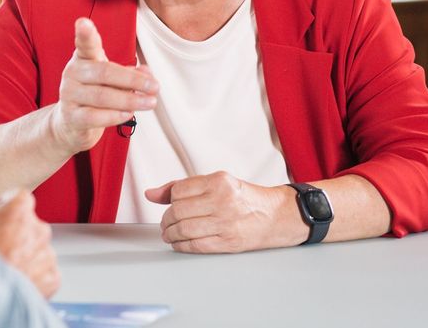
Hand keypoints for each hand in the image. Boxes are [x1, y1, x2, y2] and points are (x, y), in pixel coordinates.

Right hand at [0, 190, 60, 298]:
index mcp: (19, 210)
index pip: (19, 197)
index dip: (6, 208)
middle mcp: (39, 229)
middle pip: (30, 224)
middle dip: (16, 232)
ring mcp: (48, 254)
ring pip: (37, 248)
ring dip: (25, 254)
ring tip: (4, 267)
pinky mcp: (53, 278)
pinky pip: (44, 270)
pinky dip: (33, 274)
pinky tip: (14, 279)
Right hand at [49, 17, 158, 153]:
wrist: (72, 122)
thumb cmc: (96, 93)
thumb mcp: (114, 79)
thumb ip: (131, 73)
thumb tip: (148, 74)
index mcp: (84, 58)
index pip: (85, 44)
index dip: (84, 33)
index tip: (83, 22)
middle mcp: (73, 73)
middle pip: (104, 72)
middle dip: (133, 80)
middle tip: (155, 87)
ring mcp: (69, 94)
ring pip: (102, 96)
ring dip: (130, 100)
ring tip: (149, 102)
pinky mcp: (70, 116)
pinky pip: (94, 117)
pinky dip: (115, 116)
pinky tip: (128, 114)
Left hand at [145, 172, 303, 252]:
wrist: (276, 215)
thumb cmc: (245, 198)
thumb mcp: (218, 183)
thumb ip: (184, 187)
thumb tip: (151, 194)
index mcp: (219, 181)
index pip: (179, 190)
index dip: (168, 200)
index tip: (168, 206)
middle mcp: (222, 200)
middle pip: (178, 211)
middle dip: (167, 220)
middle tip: (166, 223)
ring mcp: (226, 222)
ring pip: (184, 229)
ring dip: (170, 234)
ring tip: (170, 233)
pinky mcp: (229, 241)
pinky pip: (195, 245)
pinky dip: (181, 246)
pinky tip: (180, 243)